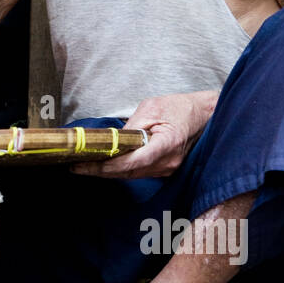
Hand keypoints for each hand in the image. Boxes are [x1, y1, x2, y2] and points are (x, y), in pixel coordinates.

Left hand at [71, 90, 216, 178]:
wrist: (206, 115)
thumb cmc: (181, 107)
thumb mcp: (152, 108)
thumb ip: (132, 126)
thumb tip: (113, 140)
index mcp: (167, 144)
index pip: (133, 162)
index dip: (108, 166)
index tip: (87, 164)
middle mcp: (168, 162)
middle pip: (128, 172)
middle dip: (101, 171)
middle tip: (77, 167)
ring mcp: (169, 169)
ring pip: (132, 175)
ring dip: (108, 173)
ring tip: (85, 166)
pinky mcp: (166, 169)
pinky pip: (140, 172)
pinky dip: (121, 170)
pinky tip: (105, 166)